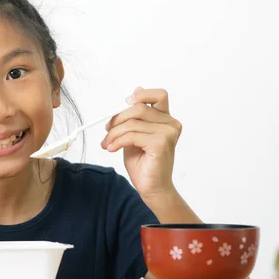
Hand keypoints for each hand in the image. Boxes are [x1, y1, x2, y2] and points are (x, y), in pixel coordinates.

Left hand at [101, 87, 181, 201]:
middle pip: (139, 108)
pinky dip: (117, 141)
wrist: (151, 188)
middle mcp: (171, 124)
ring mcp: (168, 133)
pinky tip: (112, 148)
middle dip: (118, 119)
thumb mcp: (135, 134)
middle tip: (107, 131)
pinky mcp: (161, 143)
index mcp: (166, 119)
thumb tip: (136, 90)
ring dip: (114, 133)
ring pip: (132, 123)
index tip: (125, 102)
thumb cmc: (143, 163)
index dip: (142, 95)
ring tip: (107, 143)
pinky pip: (131, 136)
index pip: (159, 95)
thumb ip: (136, 116)